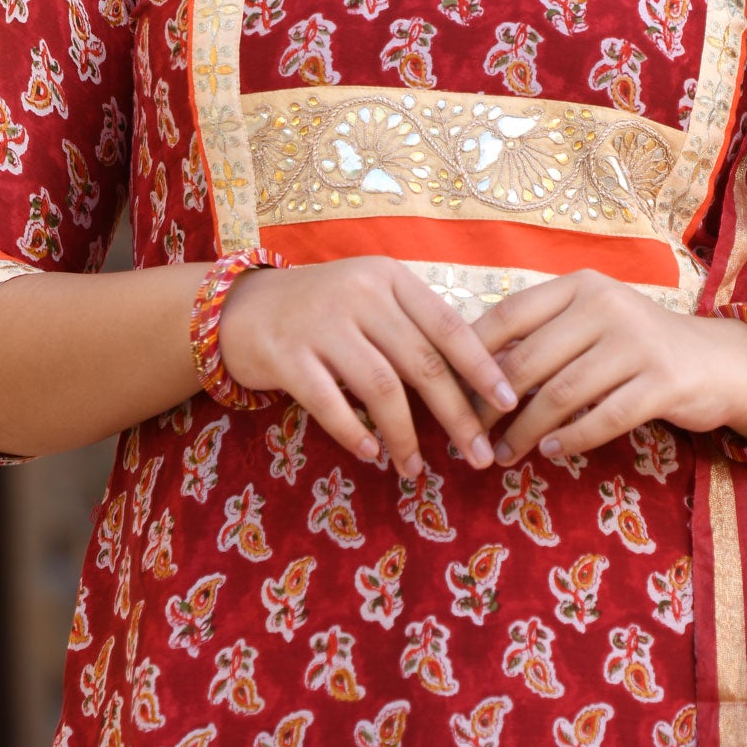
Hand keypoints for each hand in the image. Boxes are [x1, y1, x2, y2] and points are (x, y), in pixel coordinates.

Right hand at [216, 257, 517, 478]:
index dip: (481, 367)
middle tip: (479, 454)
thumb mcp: (370, 300)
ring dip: (405, 435)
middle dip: (456, 414)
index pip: (448, 325)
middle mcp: (360, 293)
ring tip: (417, 468)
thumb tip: (473, 382)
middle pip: (422, 362)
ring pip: (381, 387)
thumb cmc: (321, 311)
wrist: (239, 308)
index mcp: (389, 278)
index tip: (508, 403)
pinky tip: (372, 454)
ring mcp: (321, 322)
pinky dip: (355, 433)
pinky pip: (329, 403)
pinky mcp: (287, 354)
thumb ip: (412, 328)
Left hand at [472, 270, 746, 462]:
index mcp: (581, 285)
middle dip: (491, 403)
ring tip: (505, 453)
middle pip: (528, 359)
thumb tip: (470, 366)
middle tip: (471, 434)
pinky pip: (604, 418)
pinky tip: (551, 452)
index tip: (449, 388)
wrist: (717, 361)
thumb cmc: (638, 344)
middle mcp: (606, 305)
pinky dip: (571, 440)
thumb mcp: (591, 323)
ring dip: (525, 430)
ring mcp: (636, 343)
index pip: (510, 313)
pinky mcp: (662, 382)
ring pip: (561, 393)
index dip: (472, 353)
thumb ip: (543, 335)